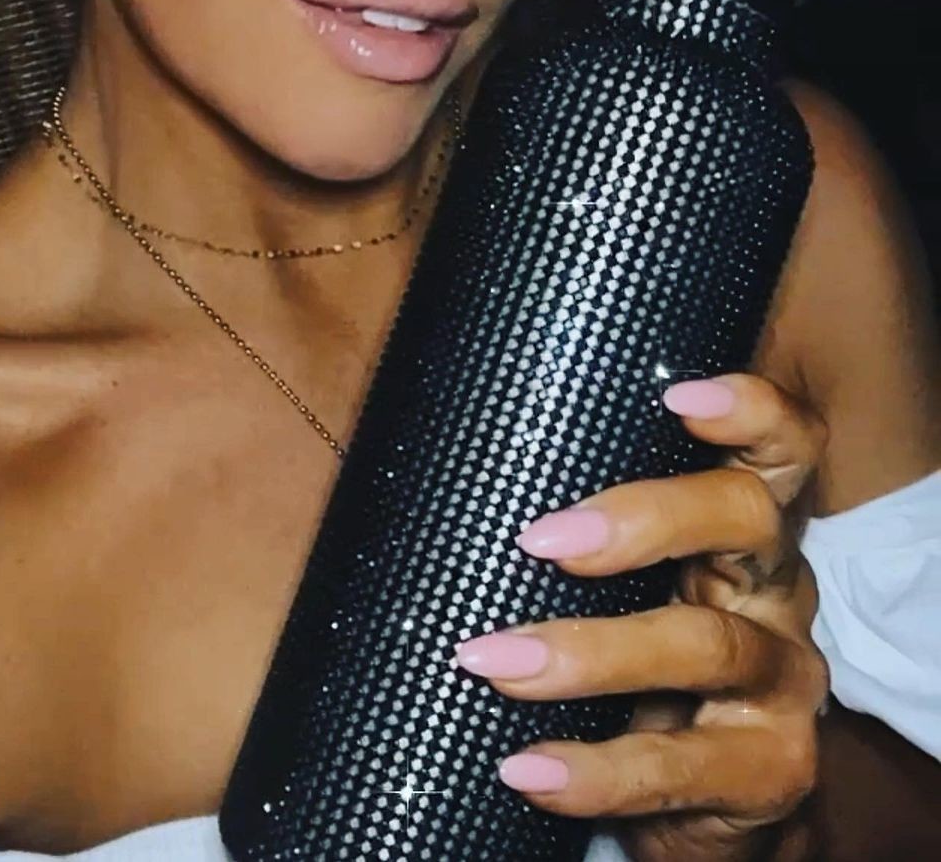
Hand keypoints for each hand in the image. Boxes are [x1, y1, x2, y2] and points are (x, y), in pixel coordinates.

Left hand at [453, 374, 829, 860]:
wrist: (685, 802)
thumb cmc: (627, 659)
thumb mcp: (612, 583)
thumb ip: (562, 527)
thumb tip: (413, 460)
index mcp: (736, 526)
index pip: (776, 447)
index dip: (749, 412)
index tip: (677, 395)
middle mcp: (773, 587)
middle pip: (746, 518)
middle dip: (645, 518)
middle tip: (539, 539)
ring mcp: (782, 679)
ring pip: (708, 646)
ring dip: (591, 652)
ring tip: (492, 662)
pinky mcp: (772, 772)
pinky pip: (685, 768)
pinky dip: (599, 771)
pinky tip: (527, 768)